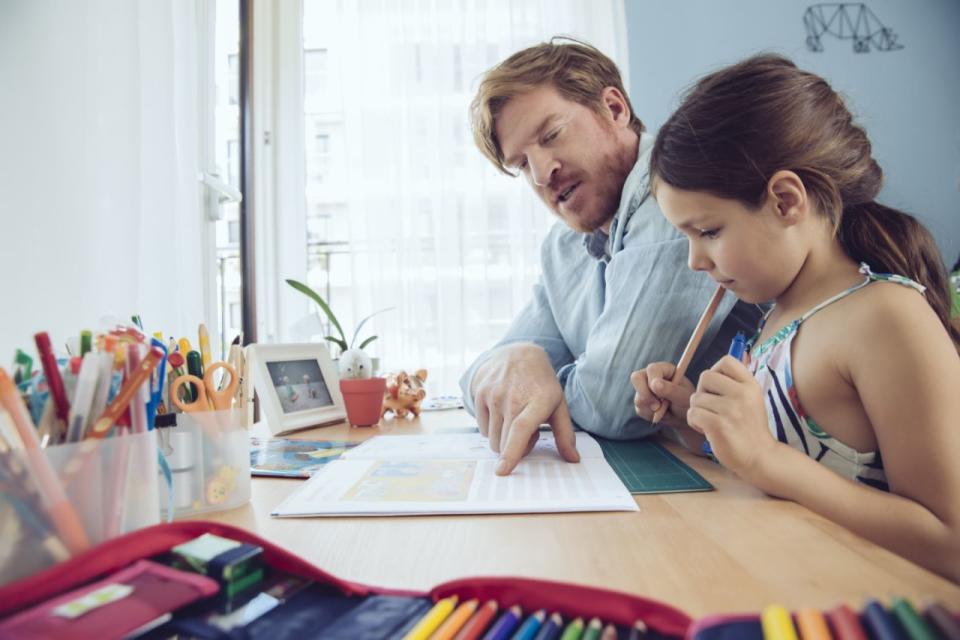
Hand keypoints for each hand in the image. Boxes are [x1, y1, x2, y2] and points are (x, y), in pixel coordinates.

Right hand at [471, 343, 579, 475]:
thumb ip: (565, 434)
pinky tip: (502, 412)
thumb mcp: (558, 404)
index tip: (503, 470)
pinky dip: (492, 428)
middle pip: (504, 442)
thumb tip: (573, 459)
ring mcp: (494, 394)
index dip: (512, 452)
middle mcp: (513, 397)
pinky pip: (482, 428)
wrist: (518, 355)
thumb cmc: (541, 384)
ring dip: (503, 438)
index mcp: (538, 401)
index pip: (521, 430)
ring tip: (514, 419)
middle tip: (527, 430)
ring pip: (492, 438)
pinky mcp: (480, 393)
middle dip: (516, 447)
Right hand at [630, 362, 693, 429]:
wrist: (684, 416)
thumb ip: (671, 389)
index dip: (653, 382)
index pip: (651, 369)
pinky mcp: (640, 401)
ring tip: (665, 410)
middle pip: (636, 378)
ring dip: (651, 408)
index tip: (661, 397)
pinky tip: (660, 414)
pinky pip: (639, 408)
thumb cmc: (687, 403)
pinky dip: (650, 415)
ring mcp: (644, 388)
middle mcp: (651, 376)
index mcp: (663, 369)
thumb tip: (654, 383)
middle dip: (645, 395)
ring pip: (638, 397)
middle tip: (657, 407)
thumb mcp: (683, 397)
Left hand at [686, 356, 778, 482]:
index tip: (718, 388)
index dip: (715, 371)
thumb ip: (736, 383)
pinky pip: (692, 413)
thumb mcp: (751, 399)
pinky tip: (706, 429)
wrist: (760, 456)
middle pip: (705, 376)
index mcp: (750, 385)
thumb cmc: (750, 426)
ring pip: (695, 398)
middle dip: (703, 391)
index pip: (726, 361)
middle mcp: (742, 394)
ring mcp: (730, 410)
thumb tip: (717, 366)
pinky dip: (694, 422)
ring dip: (698, 410)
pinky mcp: (718, 425)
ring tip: (711, 421)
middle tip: (711, 407)